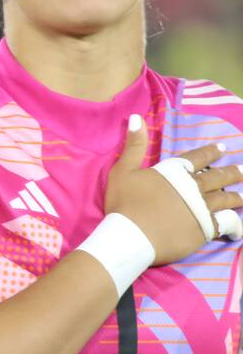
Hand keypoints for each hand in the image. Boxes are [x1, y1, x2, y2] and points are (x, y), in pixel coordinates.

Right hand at [105, 116, 242, 264]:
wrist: (131, 236)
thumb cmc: (124, 203)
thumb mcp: (123, 170)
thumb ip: (134, 145)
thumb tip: (137, 117)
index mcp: (175, 173)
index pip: (197, 158)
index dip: (210, 152)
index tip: (222, 148)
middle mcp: (193, 188)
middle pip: (217, 177)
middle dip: (231, 172)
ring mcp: (202, 210)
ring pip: (225, 199)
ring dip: (236, 197)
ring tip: (242, 196)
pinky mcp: (205, 230)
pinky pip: (226, 224)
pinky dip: (234, 224)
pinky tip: (237, 228)